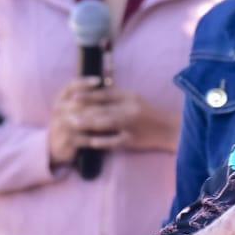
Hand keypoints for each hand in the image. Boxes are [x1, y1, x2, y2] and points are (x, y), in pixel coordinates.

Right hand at [48, 77, 107, 166]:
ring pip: (83, 121)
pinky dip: (99, 138)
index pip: (72, 86)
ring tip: (116, 118)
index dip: (85, 82)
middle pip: (79, 103)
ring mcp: (61, 125)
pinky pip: (85, 138)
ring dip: (100, 120)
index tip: (99, 80)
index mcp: (61, 98)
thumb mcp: (75, 105)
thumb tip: (110, 73)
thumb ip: (90, 93)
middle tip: (115, 102)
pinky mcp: (66, 140)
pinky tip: (112, 137)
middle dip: (97, 102)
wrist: (56, 144)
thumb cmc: (72, 120)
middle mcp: (59, 110)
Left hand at [49, 79, 178, 165]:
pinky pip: (115, 141)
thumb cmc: (147, 113)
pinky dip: (102, 141)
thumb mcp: (133, 99)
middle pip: (102, 109)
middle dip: (83, 111)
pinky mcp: (133, 140)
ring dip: (88, 124)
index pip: (105, 95)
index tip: (72, 97)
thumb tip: (94, 93)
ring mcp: (132, 125)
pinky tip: (90, 141)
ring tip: (73, 125)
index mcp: (129, 97)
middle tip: (66, 113)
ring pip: (106, 123)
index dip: (87, 95)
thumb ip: (115, 96)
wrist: (168, 130)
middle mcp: (130, 109)